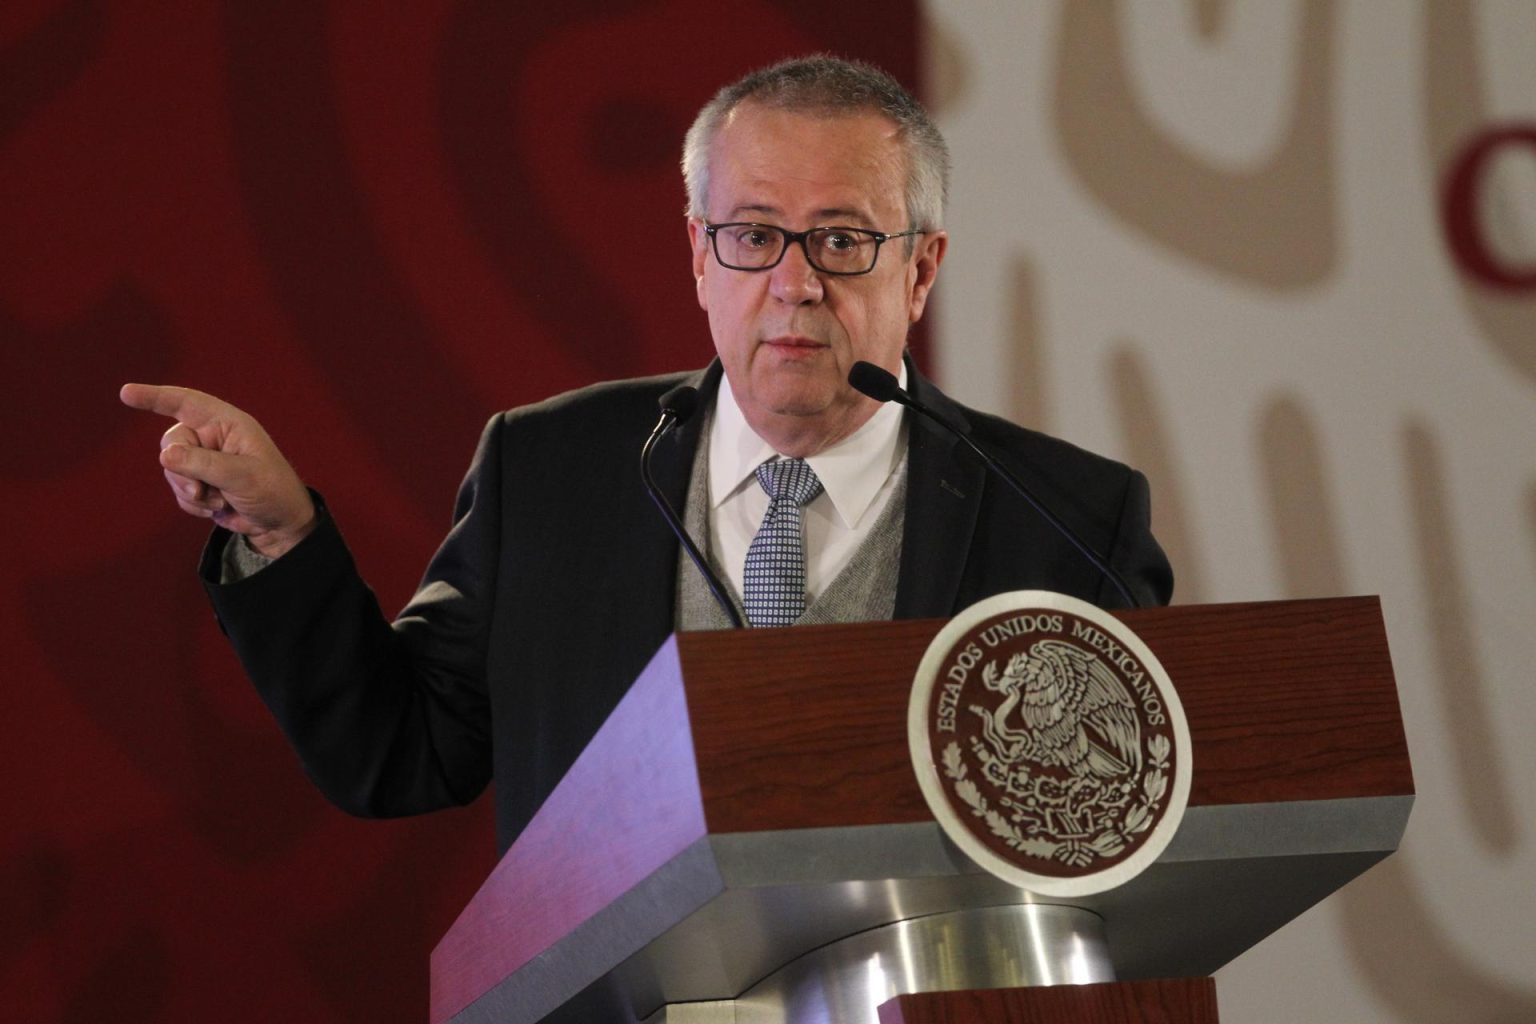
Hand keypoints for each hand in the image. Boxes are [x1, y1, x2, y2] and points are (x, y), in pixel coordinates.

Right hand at [120, 384, 317, 558]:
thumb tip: (165, 455)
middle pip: (171, 443)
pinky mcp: (198, 482)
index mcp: (227, 423)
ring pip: (170, 470)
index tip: (126, 393)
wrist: (279, 523)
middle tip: (202, 491)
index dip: (155, 397)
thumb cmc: (272, 491)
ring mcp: (203, 460)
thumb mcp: (242, 476)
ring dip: (191, 491)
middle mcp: (212, 437)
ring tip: (221, 500)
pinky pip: (178, 490)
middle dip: (182, 471)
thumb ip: (203, 464)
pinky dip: (193, 503)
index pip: (185, 403)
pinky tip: (217, 507)